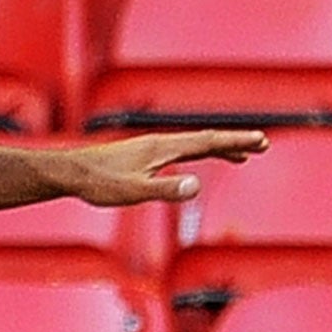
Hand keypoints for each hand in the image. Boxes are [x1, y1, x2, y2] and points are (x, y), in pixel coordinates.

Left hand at [58, 129, 268, 204]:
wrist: (69, 173)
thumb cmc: (98, 184)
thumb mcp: (134, 191)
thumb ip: (165, 189)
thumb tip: (196, 186)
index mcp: (163, 148)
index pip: (207, 142)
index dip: (235, 141)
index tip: (261, 140)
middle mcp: (159, 143)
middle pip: (204, 140)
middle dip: (234, 142)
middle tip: (262, 144)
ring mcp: (150, 148)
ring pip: (191, 145)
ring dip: (218, 148)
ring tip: (241, 155)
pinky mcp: (140, 156)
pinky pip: (177, 152)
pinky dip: (195, 154)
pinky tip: (194, 163)